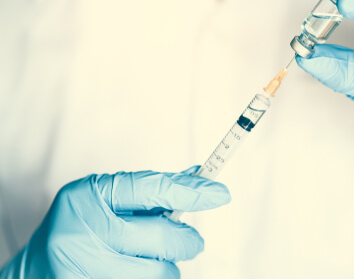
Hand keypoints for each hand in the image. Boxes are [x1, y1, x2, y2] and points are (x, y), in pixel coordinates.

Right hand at [0, 167, 230, 277]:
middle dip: (186, 241)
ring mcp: (86, 269)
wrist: (38, 267)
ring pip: (160, 273)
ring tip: (152, 259)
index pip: (152, 189)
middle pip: (163, 239)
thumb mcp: (106, 197)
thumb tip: (196, 179)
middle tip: (189, 240)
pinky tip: (137, 270)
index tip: (219, 194)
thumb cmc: (81, 224)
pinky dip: (153, 278)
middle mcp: (85, 233)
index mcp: (90, 197)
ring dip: (168, 267)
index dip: (191, 192)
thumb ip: (149, 191)